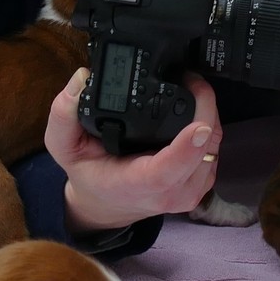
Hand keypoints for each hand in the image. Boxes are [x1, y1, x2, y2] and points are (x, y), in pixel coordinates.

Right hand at [44, 69, 221, 233]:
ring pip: (214, 146)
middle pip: (203, 149)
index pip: (168, 170)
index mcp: (138, 184)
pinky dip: (209, 126)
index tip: (198, 125)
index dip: (186, 147)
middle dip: (204, 108)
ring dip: (208, 113)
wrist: (106, 203)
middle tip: (188, 77)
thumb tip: (82, 79)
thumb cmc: (89, 173)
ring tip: (190, 87)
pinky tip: (193, 110)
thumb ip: (64, 115)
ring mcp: (191, 191)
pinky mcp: (202, 183)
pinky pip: (215, 150)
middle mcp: (170, 192)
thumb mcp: (64, 146)